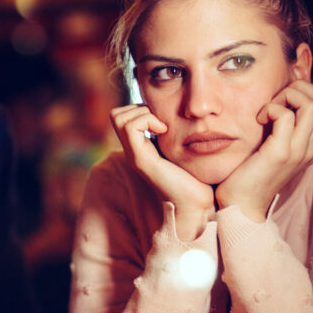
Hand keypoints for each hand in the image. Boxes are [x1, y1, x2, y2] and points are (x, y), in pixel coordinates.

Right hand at [111, 103, 214, 239]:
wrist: (196, 204)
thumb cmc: (196, 179)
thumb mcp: (183, 150)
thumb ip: (176, 136)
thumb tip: (182, 117)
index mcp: (141, 148)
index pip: (123, 116)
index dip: (141, 109)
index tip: (163, 121)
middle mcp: (133, 151)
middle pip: (117, 114)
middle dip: (138, 108)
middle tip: (160, 122)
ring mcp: (134, 155)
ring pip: (119, 117)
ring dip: (143, 113)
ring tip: (162, 127)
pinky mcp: (140, 159)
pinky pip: (131, 126)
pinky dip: (147, 121)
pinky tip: (164, 132)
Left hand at [215, 80, 312, 220]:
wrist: (241, 205)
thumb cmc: (249, 175)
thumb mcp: (273, 148)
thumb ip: (283, 130)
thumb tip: (279, 103)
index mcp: (311, 146)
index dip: (304, 94)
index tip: (279, 103)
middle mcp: (311, 148)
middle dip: (298, 90)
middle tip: (273, 103)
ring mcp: (299, 151)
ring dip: (287, 97)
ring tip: (268, 110)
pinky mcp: (281, 153)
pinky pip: (286, 116)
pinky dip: (272, 109)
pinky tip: (259, 120)